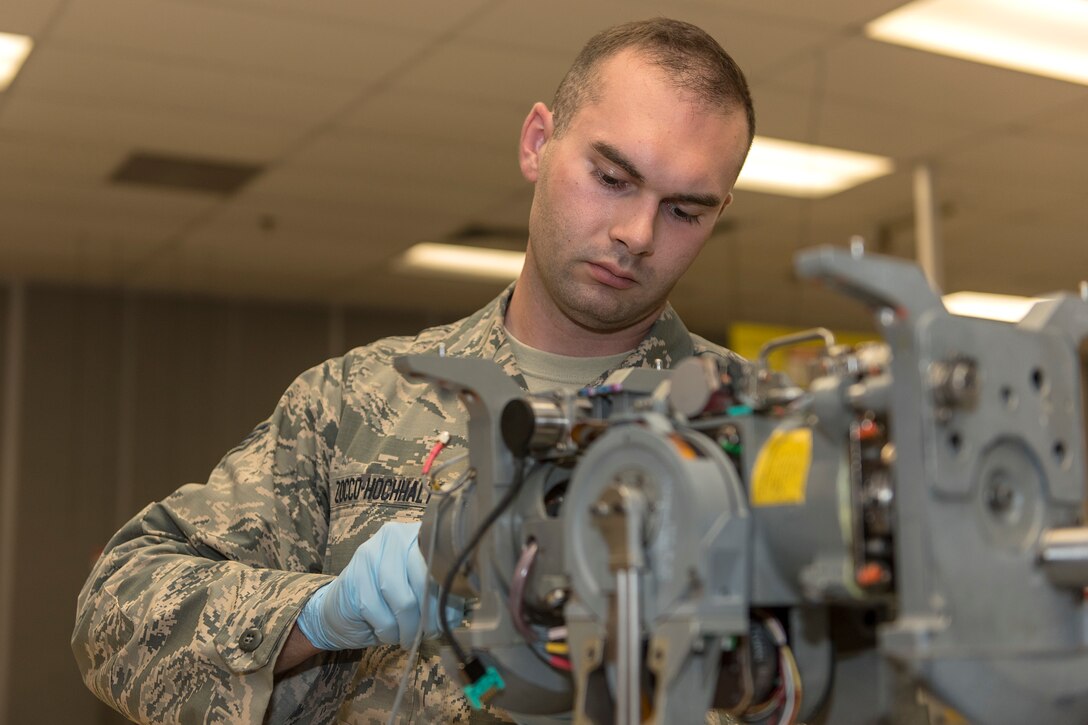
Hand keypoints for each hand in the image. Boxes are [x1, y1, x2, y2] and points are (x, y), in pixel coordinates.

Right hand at [296, 521, 461, 649]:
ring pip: (404, 600)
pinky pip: (380, 614)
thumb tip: (457, 612)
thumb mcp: (421, 593)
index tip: (451, 617)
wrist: (341, 610)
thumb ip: (440, 595)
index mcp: (418, 534)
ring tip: (409, 637)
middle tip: (431, 633)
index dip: (449, 594)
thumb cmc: (390, 601)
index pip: (443, 562)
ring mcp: (371, 553)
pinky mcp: (353, 576)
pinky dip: (389, 632)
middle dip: (430, 616)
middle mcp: (395, 535)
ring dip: (409, 628)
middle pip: (424, 581)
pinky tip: (389, 634)